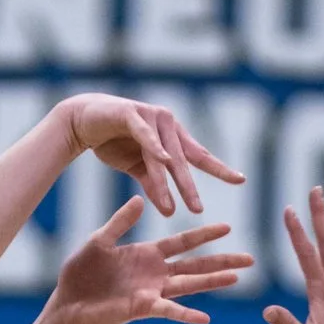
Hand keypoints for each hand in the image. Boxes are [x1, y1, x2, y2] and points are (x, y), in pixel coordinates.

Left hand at [54, 195, 247, 323]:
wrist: (67, 303)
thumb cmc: (81, 273)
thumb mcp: (100, 240)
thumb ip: (121, 222)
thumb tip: (140, 199)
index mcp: (147, 255)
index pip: (183, 242)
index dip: (205, 235)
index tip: (228, 228)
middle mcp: (155, 274)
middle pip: (195, 265)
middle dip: (222, 261)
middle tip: (250, 259)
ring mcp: (151, 292)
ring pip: (189, 285)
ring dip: (213, 282)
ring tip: (237, 279)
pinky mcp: (141, 308)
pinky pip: (168, 311)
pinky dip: (185, 315)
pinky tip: (204, 318)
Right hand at [58, 94, 244, 218]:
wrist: (83, 120)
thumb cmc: (114, 141)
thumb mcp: (137, 168)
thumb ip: (154, 185)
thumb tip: (170, 209)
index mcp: (173, 138)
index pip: (199, 157)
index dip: (219, 168)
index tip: (239, 180)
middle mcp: (168, 125)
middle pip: (183, 160)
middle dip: (189, 187)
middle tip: (198, 209)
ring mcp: (151, 116)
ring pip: (163, 154)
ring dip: (166, 180)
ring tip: (171, 205)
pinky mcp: (131, 113)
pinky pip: (144, 133)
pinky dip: (153, 145)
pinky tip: (162, 158)